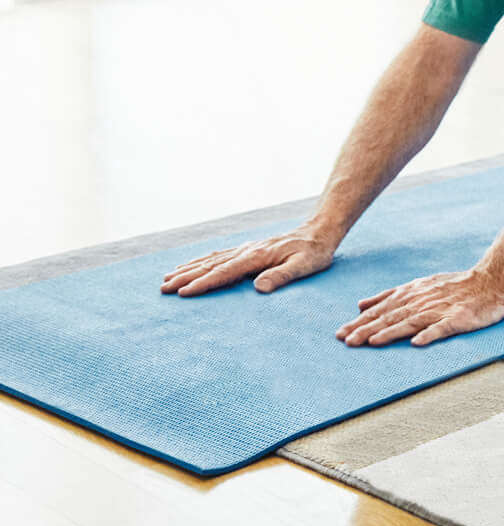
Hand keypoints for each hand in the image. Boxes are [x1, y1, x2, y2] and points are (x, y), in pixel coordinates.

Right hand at [160, 227, 338, 296]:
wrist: (318, 232)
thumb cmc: (313, 253)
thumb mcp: (304, 266)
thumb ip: (281, 276)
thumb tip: (258, 288)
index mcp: (257, 256)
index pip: (224, 272)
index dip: (203, 284)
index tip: (183, 293)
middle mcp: (247, 250)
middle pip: (210, 265)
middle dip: (186, 277)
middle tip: (163, 288)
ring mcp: (245, 248)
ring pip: (210, 259)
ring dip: (188, 269)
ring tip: (167, 278)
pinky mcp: (248, 249)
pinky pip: (218, 255)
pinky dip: (201, 261)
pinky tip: (191, 265)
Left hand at [334, 268, 503, 347]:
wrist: (491, 281)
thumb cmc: (455, 286)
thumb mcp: (419, 285)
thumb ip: (390, 296)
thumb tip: (362, 304)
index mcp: (411, 294)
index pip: (381, 310)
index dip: (361, 322)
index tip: (341, 334)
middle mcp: (421, 301)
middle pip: (391, 317)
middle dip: (367, 329)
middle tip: (347, 341)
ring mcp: (440, 311)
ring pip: (410, 322)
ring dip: (390, 333)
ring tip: (372, 343)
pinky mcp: (458, 319)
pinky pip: (442, 328)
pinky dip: (429, 335)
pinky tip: (416, 343)